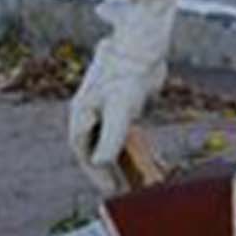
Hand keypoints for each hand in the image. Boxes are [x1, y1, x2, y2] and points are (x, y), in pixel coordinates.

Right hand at [67, 0, 172, 195]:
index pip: (85, 153)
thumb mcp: (120, 109)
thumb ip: (111, 138)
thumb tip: (100, 163)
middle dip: (111, 171)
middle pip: (99, 150)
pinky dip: (139, 147)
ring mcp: (109, 109)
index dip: (97, 174)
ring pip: (115, 143)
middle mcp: (92, 114)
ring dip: (126, 162)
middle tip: (126, 191)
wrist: (143, 43)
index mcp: (82, 116)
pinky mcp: (127, 105)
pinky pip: (130, 133)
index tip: (111, 192)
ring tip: (141, 182)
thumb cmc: (128, 74)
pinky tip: (154, 161)